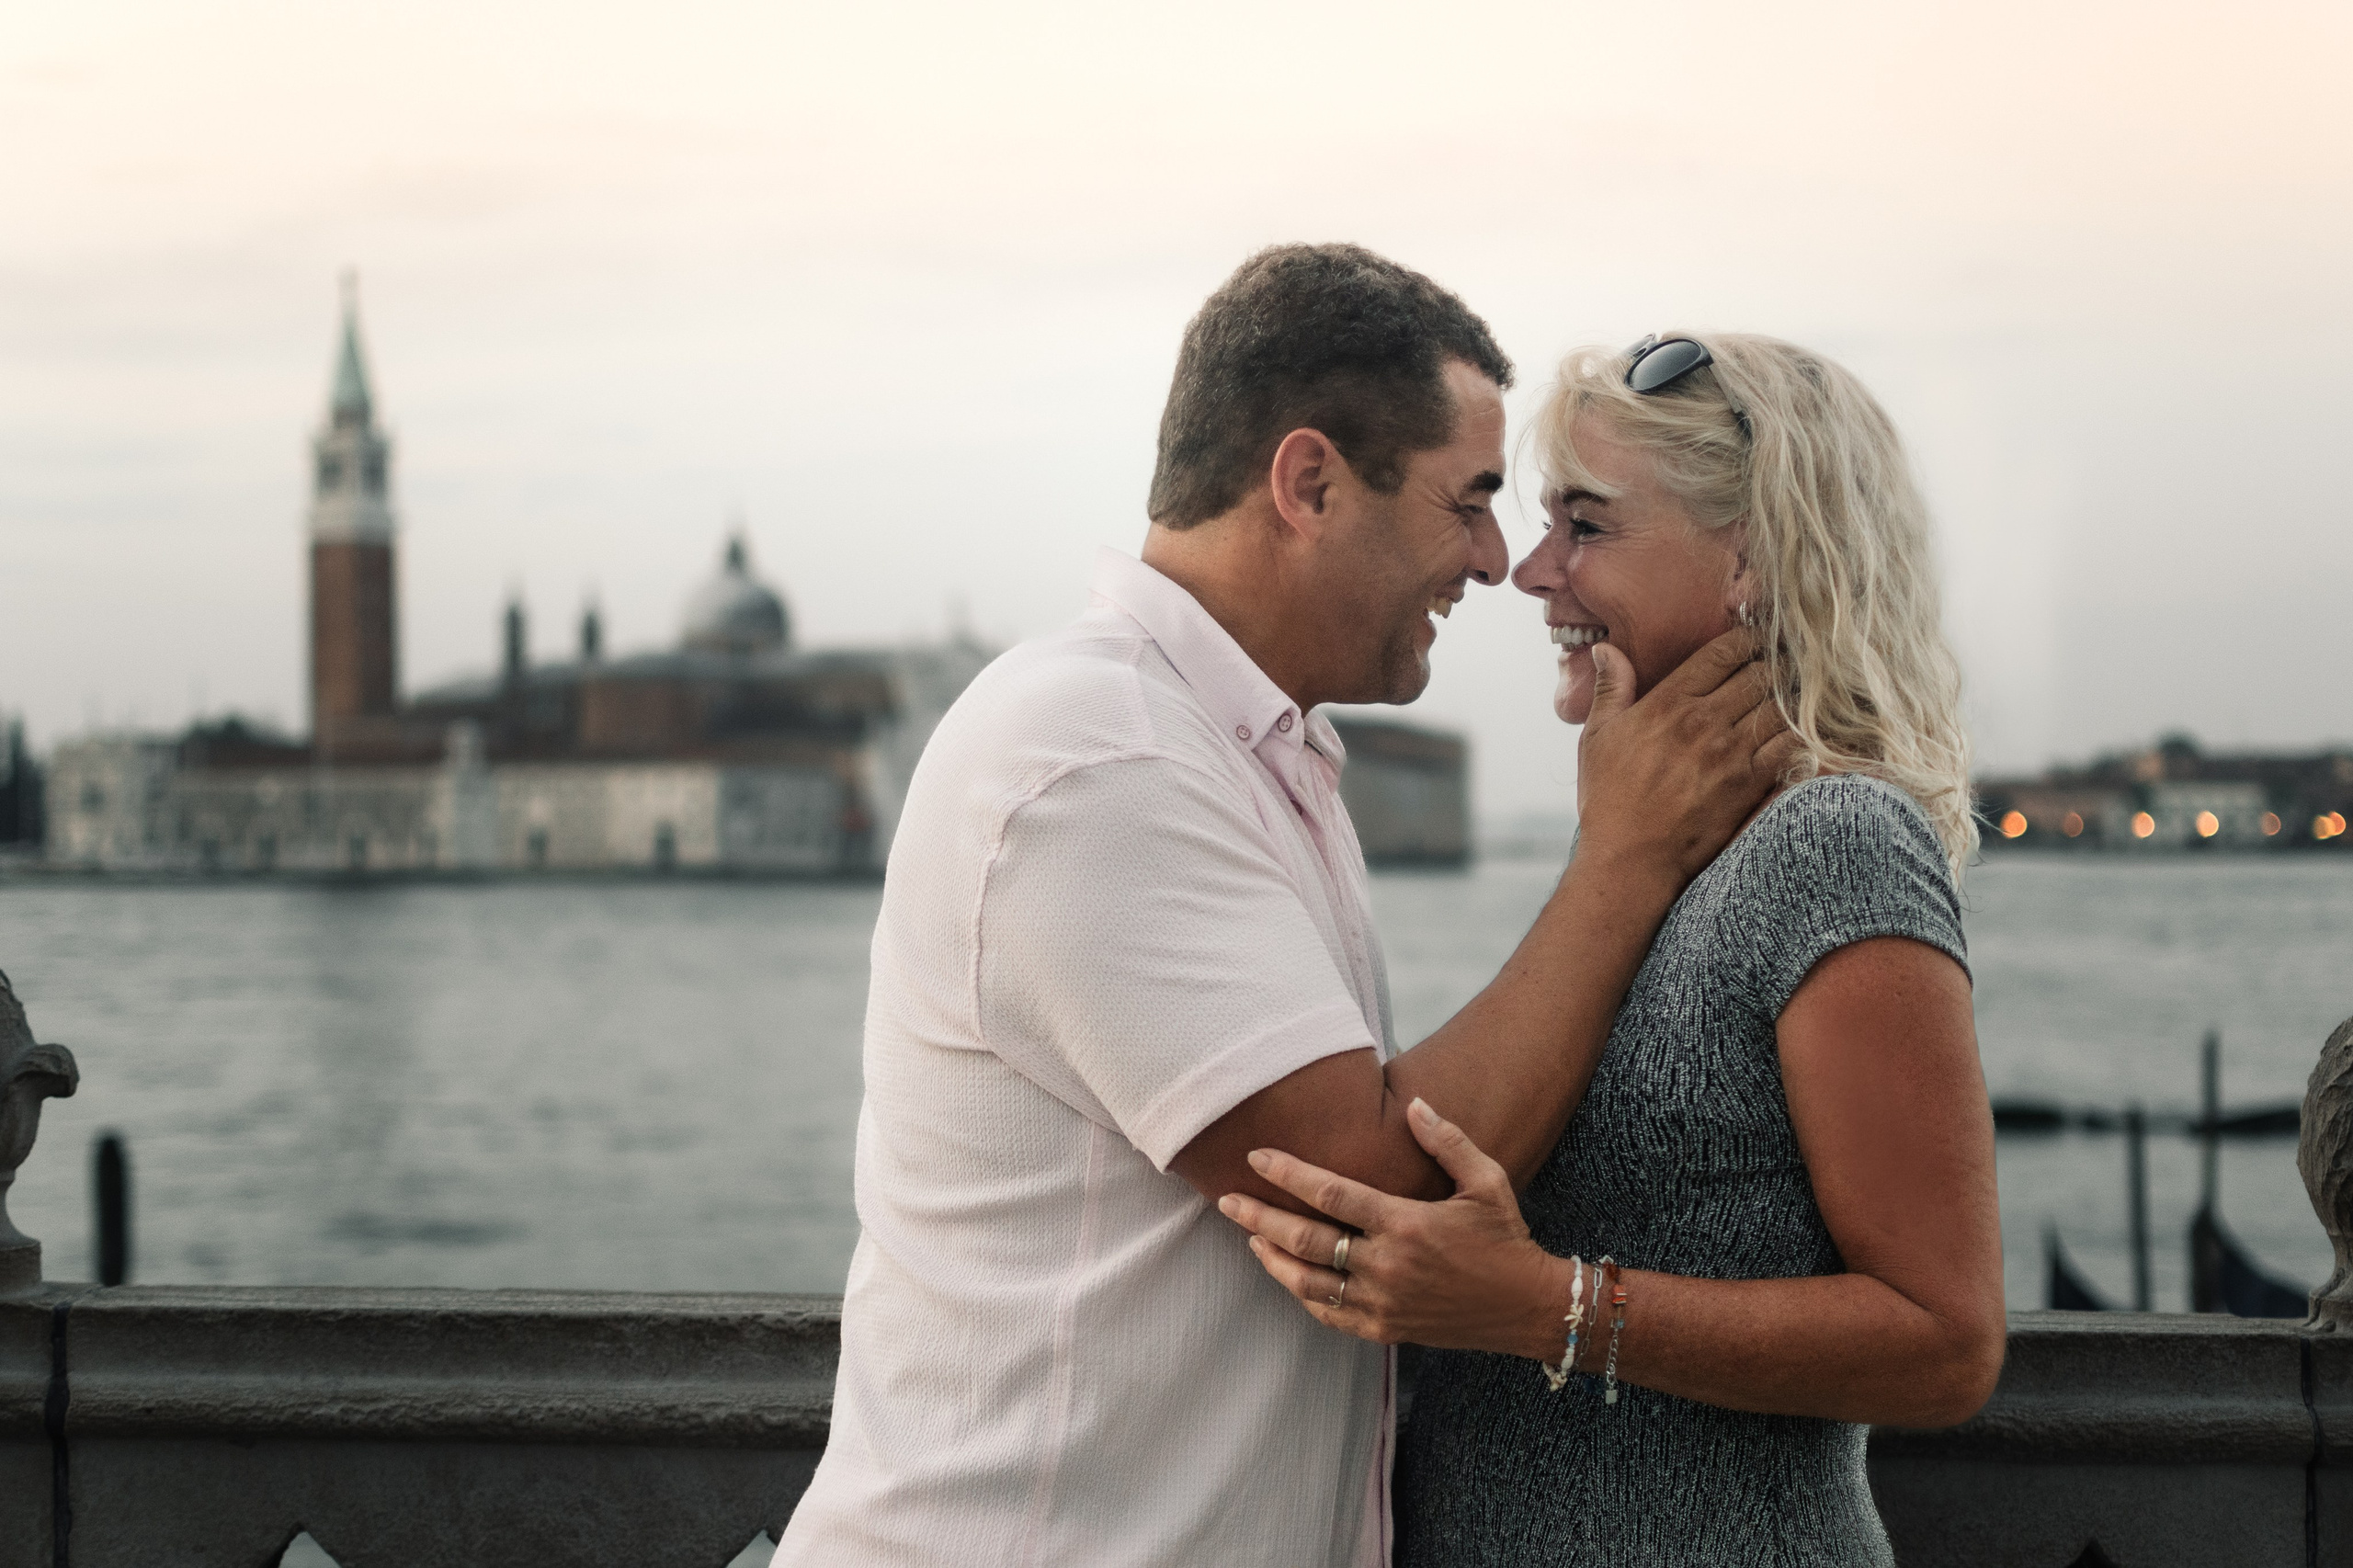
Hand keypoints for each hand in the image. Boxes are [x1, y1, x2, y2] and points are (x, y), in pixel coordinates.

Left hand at [1218, 1097, 1561, 1355]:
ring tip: (1248, 1236)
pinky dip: (1301, 1294)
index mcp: (1407, 1223)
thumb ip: (1447, 1141)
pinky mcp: (1385, 1329)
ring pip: (1308, 1282)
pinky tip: (1286, 1275)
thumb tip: (1413, 1104)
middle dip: (1260, 1217)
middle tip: (1228, 1200)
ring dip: (1272, 1258)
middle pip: (1306, 1240)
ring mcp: (1383, 1302)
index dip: (1289, 1174)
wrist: (1527, 1307)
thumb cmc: (1505, 1237)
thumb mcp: (1486, 1180)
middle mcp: (1388, 1265)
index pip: (1332, 1194)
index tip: (1257, 1158)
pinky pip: (1329, 1313)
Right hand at [1576, 630, 1803, 883]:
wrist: (1630, 859)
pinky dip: (1802, 732)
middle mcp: (1703, 722)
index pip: (1722, 652)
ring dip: (1793, 694)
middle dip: (1776, 662)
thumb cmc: (1609, 799)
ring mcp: (1731, 753)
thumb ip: (1611, 688)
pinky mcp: (1751, 784)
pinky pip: (1791, 744)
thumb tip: (1608, 650)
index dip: (1747, 637)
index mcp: (1667, 703)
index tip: (1757, 636)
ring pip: (1780, 705)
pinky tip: (1806, 728)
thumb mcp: (1597, 737)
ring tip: (1803, 689)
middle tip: (1788, 658)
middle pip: (1759, 673)